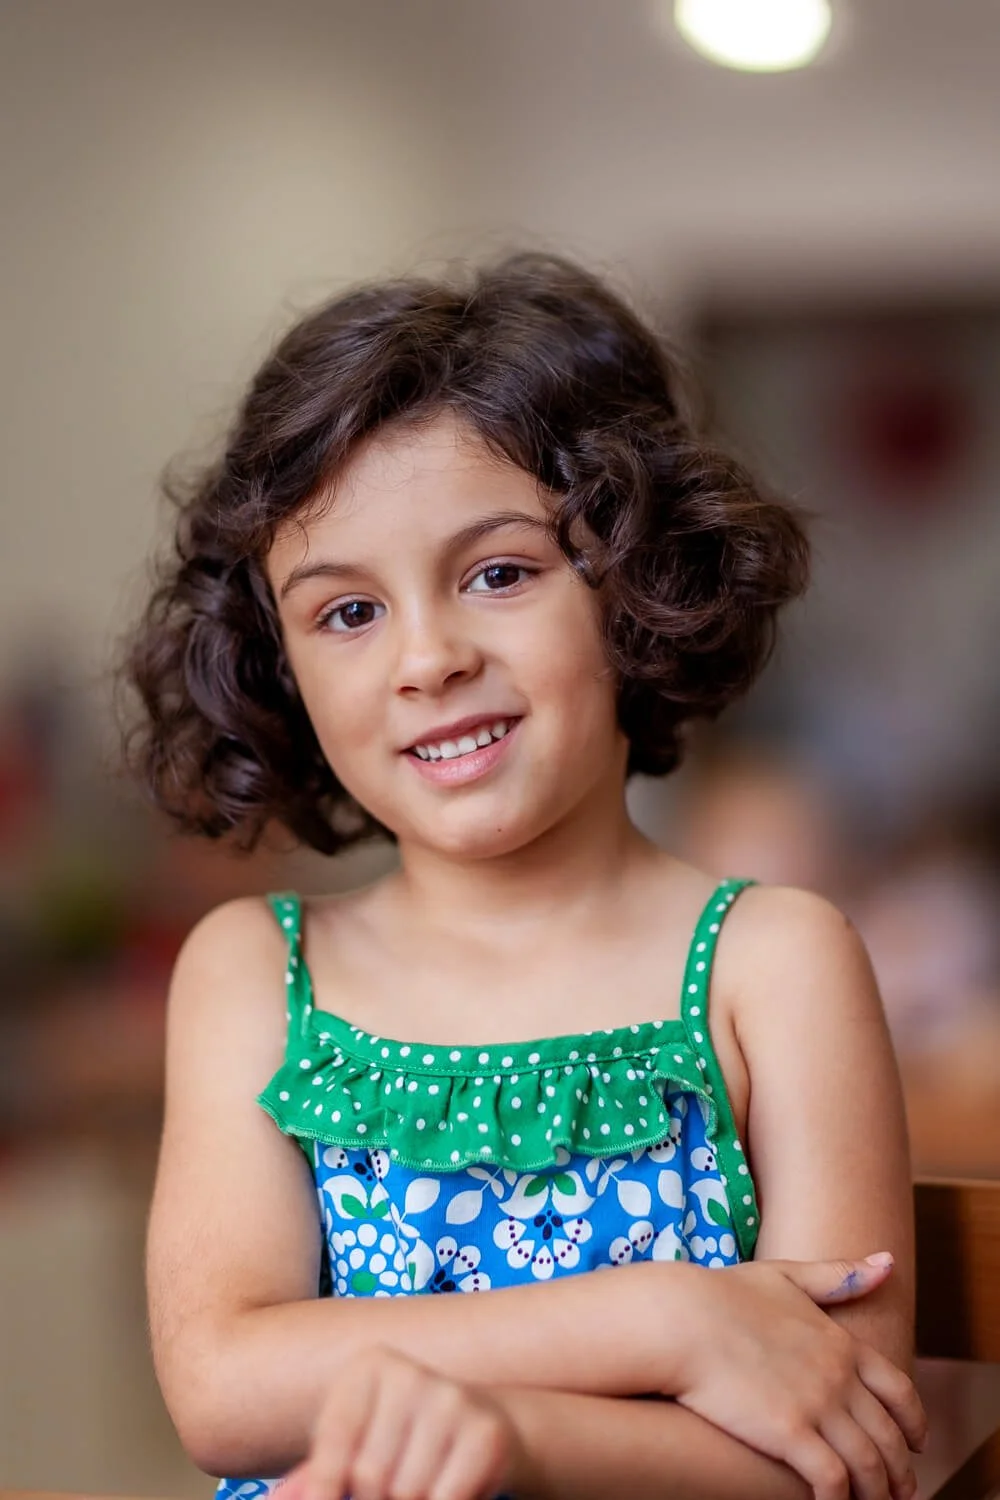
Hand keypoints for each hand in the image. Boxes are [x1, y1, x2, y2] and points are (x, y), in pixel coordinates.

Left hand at [277, 1345, 525, 1499]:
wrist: (481, 1422)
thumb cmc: (402, 1439)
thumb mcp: (357, 1443)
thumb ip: (318, 1471)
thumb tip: (279, 1499)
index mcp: (368, 1367)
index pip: (335, 1440)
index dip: (325, 1485)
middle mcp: (409, 1373)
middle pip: (370, 1474)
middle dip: (373, 1498)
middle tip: (388, 1487)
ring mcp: (451, 1398)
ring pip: (408, 1491)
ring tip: (420, 1482)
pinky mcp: (485, 1431)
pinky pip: (447, 1498)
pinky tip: (447, 1488)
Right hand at [668, 1253, 926, 1499]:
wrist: (682, 1318)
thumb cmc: (723, 1295)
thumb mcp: (786, 1276)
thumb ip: (839, 1276)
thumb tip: (887, 1262)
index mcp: (841, 1341)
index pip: (899, 1390)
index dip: (914, 1422)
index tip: (917, 1442)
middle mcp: (839, 1376)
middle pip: (889, 1435)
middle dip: (900, 1470)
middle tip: (901, 1491)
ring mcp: (817, 1406)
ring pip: (869, 1465)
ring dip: (877, 1492)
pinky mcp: (790, 1435)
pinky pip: (833, 1481)